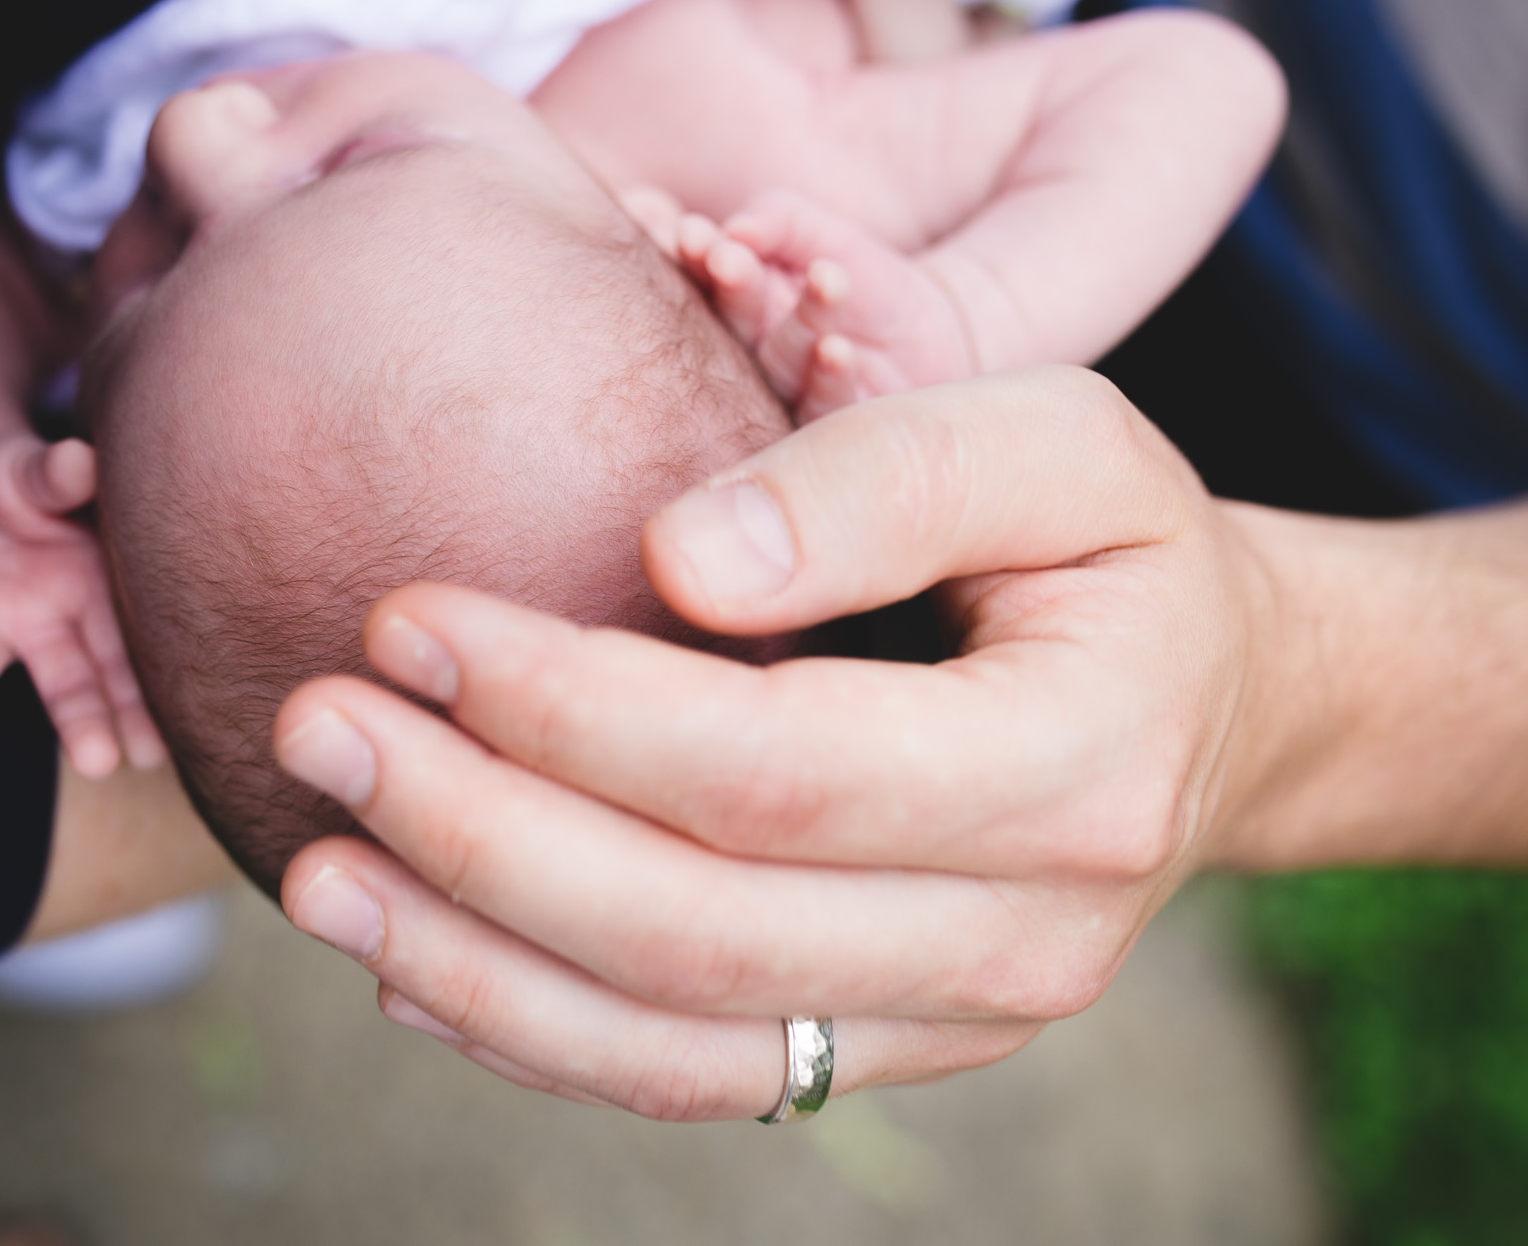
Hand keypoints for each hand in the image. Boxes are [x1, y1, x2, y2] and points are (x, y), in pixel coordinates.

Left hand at [0, 432, 165, 778]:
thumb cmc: (24, 482)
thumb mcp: (45, 472)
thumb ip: (60, 477)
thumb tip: (81, 460)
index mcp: (93, 601)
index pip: (123, 660)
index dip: (138, 703)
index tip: (155, 748)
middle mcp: (40, 627)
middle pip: (66, 685)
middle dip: (82, 722)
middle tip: (102, 762)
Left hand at [270, 367, 1298, 1116]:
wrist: (1213, 709)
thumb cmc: (1116, 551)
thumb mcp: (1061, 446)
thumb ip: (883, 478)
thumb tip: (673, 563)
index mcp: (1076, 770)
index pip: (774, 770)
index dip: (569, 706)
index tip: (406, 616)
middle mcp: (1022, 937)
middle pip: (698, 929)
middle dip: (477, 834)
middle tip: (315, 730)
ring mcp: (953, 1023)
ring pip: (677, 1046)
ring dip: (470, 965)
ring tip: (316, 870)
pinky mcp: (887, 1053)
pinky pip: (693, 1082)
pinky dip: (533, 1034)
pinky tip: (410, 960)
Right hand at [677, 189, 977, 419]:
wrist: (937, 337)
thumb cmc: (867, 283)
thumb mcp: (826, 235)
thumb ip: (781, 219)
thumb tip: (737, 227)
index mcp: (743, 303)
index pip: (708, 278)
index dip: (698, 255)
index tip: (692, 233)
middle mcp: (755, 354)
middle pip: (738, 321)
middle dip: (735, 286)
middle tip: (727, 259)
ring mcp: (789, 395)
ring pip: (784, 362)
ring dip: (799, 324)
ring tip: (823, 282)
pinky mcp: (830, 427)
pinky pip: (824, 406)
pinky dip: (830, 376)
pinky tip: (836, 347)